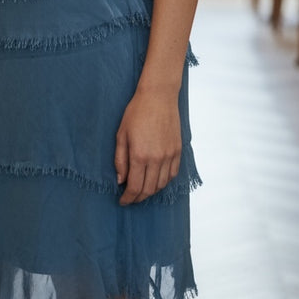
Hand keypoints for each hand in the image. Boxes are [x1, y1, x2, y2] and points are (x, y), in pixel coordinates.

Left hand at [114, 88, 180, 204]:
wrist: (158, 97)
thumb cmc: (136, 112)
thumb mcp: (121, 134)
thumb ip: (120, 159)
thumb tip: (121, 180)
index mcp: (139, 155)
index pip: (134, 187)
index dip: (128, 198)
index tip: (123, 201)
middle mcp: (156, 159)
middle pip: (148, 190)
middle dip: (138, 198)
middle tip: (131, 198)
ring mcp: (169, 155)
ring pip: (162, 185)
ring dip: (151, 191)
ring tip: (142, 190)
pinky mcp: (178, 151)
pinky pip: (173, 174)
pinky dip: (164, 182)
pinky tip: (157, 180)